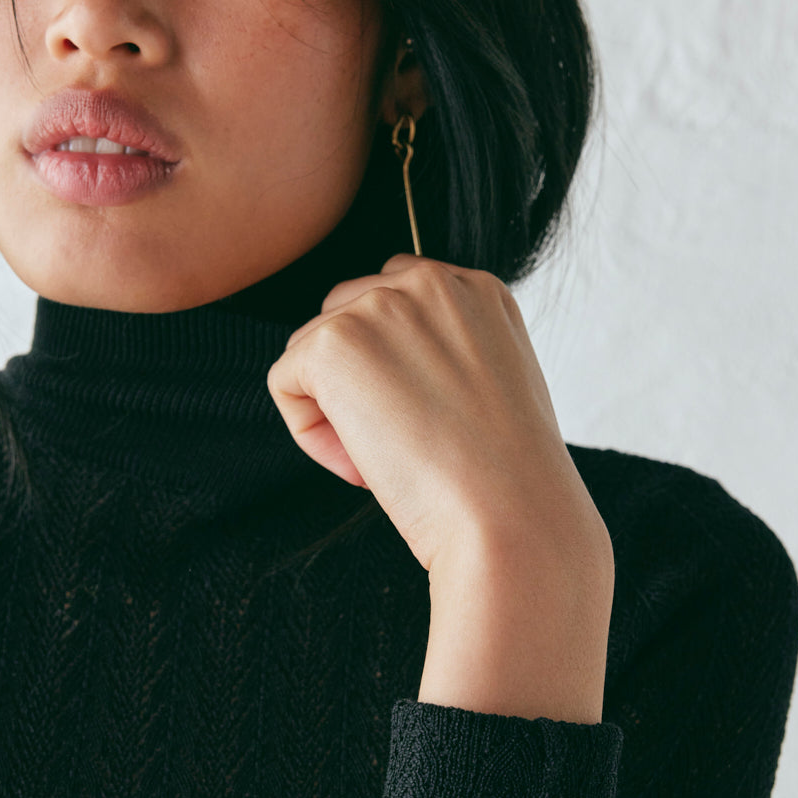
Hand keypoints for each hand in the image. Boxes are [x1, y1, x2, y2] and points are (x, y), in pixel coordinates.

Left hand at [266, 253, 609, 577]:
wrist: (511, 513)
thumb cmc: (510, 476)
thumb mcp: (498, 386)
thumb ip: (448, 354)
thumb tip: (389, 369)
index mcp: (476, 290)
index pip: (396, 297)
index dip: (390, 363)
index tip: (417, 418)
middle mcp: (431, 284)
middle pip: (346, 313)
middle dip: (355, 378)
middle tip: (396, 445)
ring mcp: (380, 306)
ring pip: (311, 348)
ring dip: (333, 408)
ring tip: (385, 460)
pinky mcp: (334, 342)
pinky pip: (286, 381)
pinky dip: (310, 433)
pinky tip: (361, 466)